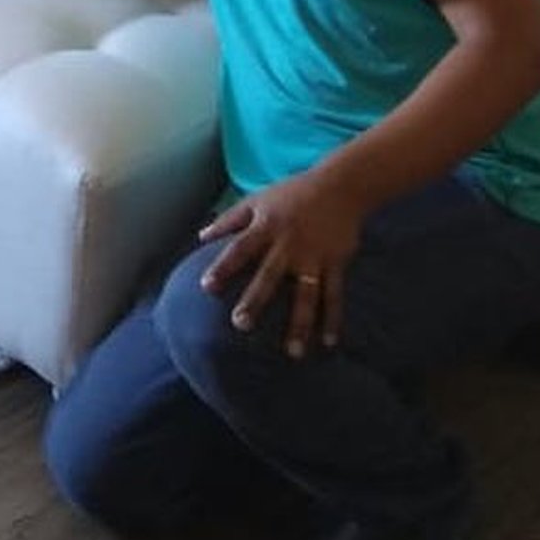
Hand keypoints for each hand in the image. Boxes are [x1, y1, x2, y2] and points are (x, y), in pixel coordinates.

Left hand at [196, 170, 365, 358]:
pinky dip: (332, 319)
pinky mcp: (335, 264)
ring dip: (300, 324)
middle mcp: (288, 244)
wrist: (339, 187)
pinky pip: (334, 296)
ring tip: (292, 352)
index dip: (222, 267)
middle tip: (240, 325)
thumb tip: (201, 237)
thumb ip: (229, 220)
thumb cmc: (291, 194)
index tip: (205, 287)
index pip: (239, 249)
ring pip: (306, 294)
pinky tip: (327, 343)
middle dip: (256, 300)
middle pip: (269, 276)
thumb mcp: (257, 200)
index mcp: (266, 227)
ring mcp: (314, 256)